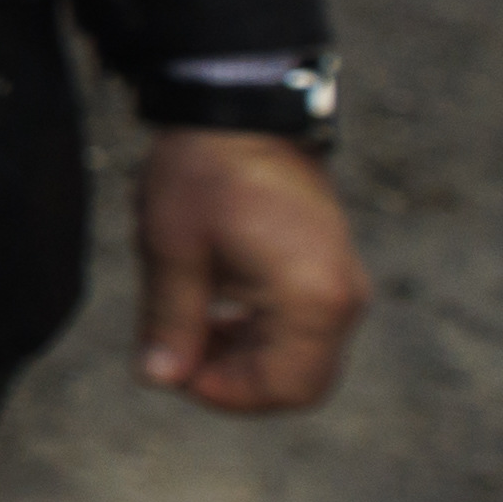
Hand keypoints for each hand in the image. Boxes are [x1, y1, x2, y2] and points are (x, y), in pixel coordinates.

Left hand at [132, 129, 365, 415]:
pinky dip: (262, 333)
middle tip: (181, 356)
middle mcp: (342, 298)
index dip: (225, 394)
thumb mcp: (173, 249)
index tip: (175, 370)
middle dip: (237, 381)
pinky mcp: (332, 268)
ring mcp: (343, 282)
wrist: (240, 107)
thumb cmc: (204, 172)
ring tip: (191, 329)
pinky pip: (306, 327)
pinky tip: (216, 309)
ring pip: (302, 357)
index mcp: (311, 300)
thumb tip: (158, 378)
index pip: (283, 388)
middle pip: (299, 382)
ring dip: (247, 357)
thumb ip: (170, 321)